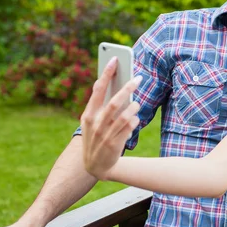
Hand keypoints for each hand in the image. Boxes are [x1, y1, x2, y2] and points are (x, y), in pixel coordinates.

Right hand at [82, 57, 141, 179]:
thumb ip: (100, 106)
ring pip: (125, 114)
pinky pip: (130, 126)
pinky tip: (135, 119)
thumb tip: (115, 85)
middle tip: (139, 79)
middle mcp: (95, 123)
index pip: (97, 89)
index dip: (106, 73)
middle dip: (128, 87)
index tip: (115, 59)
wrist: (97, 167)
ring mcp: (105, 134)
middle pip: (114, 100)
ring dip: (134, 106)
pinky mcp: (115, 143)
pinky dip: (135, 120)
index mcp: (88, 115)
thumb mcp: (93, 123)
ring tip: (136, 103)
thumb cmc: (97, 138)